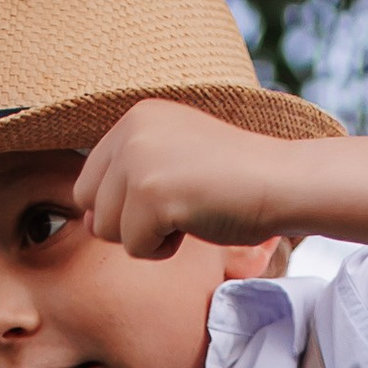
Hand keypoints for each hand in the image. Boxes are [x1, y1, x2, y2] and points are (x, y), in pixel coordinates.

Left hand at [74, 100, 292, 261]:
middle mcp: (131, 131)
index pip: (89, 181)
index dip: (124, 206)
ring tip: (189, 211)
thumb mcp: (174, 161)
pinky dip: (164, 250)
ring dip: (148, 236)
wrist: (280, 182)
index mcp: (135, 117)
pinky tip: (196, 222)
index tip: (170, 195)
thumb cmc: (233, 179)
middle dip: (130, 222)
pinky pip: (135, 248)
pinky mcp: (151, 195)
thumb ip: (129, 179)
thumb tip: (86, 221)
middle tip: (178, 206)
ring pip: (109, 231)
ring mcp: (139, 161)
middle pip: (93, 208)